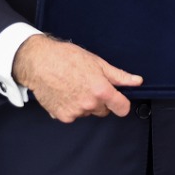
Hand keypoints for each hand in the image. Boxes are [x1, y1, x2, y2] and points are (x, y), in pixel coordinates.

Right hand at [13, 35, 142, 121]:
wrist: (38, 62)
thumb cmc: (66, 58)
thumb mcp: (97, 63)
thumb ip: (119, 76)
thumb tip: (137, 81)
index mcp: (101, 90)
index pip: (122, 108)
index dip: (122, 103)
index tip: (119, 100)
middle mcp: (89, 104)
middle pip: (104, 111)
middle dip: (100, 101)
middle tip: (88, 85)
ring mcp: (75, 112)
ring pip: (87, 112)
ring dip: (84, 104)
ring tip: (73, 86)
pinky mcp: (62, 116)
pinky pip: (73, 115)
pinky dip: (70, 107)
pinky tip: (64, 93)